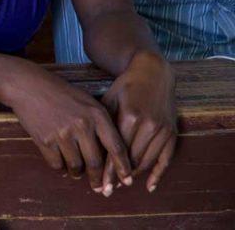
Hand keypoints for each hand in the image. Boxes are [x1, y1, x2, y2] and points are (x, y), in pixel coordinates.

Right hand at [6, 66, 131, 195]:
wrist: (28, 85)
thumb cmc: (59, 92)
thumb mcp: (86, 101)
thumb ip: (100, 123)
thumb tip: (110, 153)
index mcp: (97, 114)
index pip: (116, 147)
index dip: (123, 167)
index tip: (127, 181)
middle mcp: (82, 125)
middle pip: (95, 162)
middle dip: (98, 179)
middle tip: (99, 188)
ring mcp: (62, 133)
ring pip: (76, 166)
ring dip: (76, 173)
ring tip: (76, 171)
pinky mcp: (45, 140)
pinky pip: (57, 164)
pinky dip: (60, 167)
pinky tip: (60, 161)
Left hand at [102, 52, 176, 192]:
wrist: (152, 73)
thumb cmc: (125, 87)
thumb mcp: (109, 100)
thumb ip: (102, 125)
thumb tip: (89, 150)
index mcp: (130, 117)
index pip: (117, 151)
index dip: (109, 170)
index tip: (101, 184)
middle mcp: (149, 125)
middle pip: (132, 160)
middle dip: (119, 177)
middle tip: (108, 189)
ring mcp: (163, 130)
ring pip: (148, 161)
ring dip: (134, 175)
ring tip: (121, 185)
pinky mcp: (172, 132)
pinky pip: (166, 158)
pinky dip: (158, 174)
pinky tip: (149, 186)